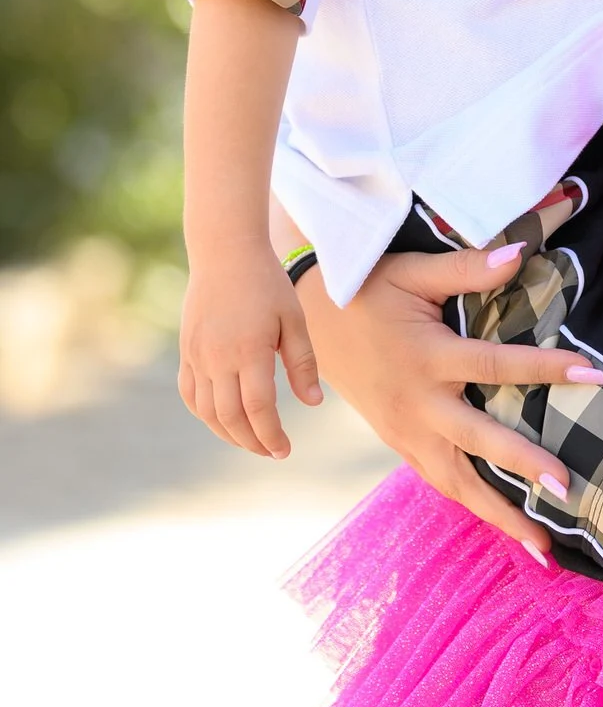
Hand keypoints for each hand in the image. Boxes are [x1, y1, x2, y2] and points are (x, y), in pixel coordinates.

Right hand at [178, 251, 320, 458]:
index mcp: (249, 350)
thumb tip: (312, 404)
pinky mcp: (187, 351)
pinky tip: (223, 421)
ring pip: (207, 412)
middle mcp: (217, 358)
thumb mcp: (294, 320)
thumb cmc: (268, 285)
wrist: (225, 254)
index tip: (285, 450)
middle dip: (253, 441)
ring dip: (229, 433)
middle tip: (273, 452)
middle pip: (231, 417)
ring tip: (252, 441)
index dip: (271, 435)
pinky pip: (190, 395)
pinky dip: (205, 415)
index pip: (258, 409)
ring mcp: (197, 356)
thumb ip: (303, 363)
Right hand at [293, 235, 597, 557]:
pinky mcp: (397, 445)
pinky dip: (471, 505)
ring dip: (497, 514)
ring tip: (541, 547)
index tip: (593, 374)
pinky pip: (438, 481)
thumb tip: (518, 254)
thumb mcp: (410, 272)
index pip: (498, 365)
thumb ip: (466, 269)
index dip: (546, 368)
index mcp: (427, 357)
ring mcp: (404, 432)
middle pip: (478, 442)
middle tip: (567, 489)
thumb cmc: (363, 291)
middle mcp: (417, 404)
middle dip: (523, 467)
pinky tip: (504, 526)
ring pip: (455, 481)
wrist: (303, 327)